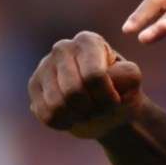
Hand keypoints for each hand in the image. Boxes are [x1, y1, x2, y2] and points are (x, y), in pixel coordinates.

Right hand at [29, 32, 143, 138]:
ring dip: (77, 117)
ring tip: (87, 113)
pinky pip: (46, 114)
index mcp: (88, 41)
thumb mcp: (132, 80)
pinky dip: (63, 123)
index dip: (107, 98)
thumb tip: (107, 76)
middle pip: (73, 92)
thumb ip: (126, 75)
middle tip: (100, 110)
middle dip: (91, 109)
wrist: (105, 107)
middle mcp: (62, 48)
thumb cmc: (120, 90)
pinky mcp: (33, 86)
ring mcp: (44, 66)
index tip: (115, 101)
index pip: (94, 76)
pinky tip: (72, 116)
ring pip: (57, 104)